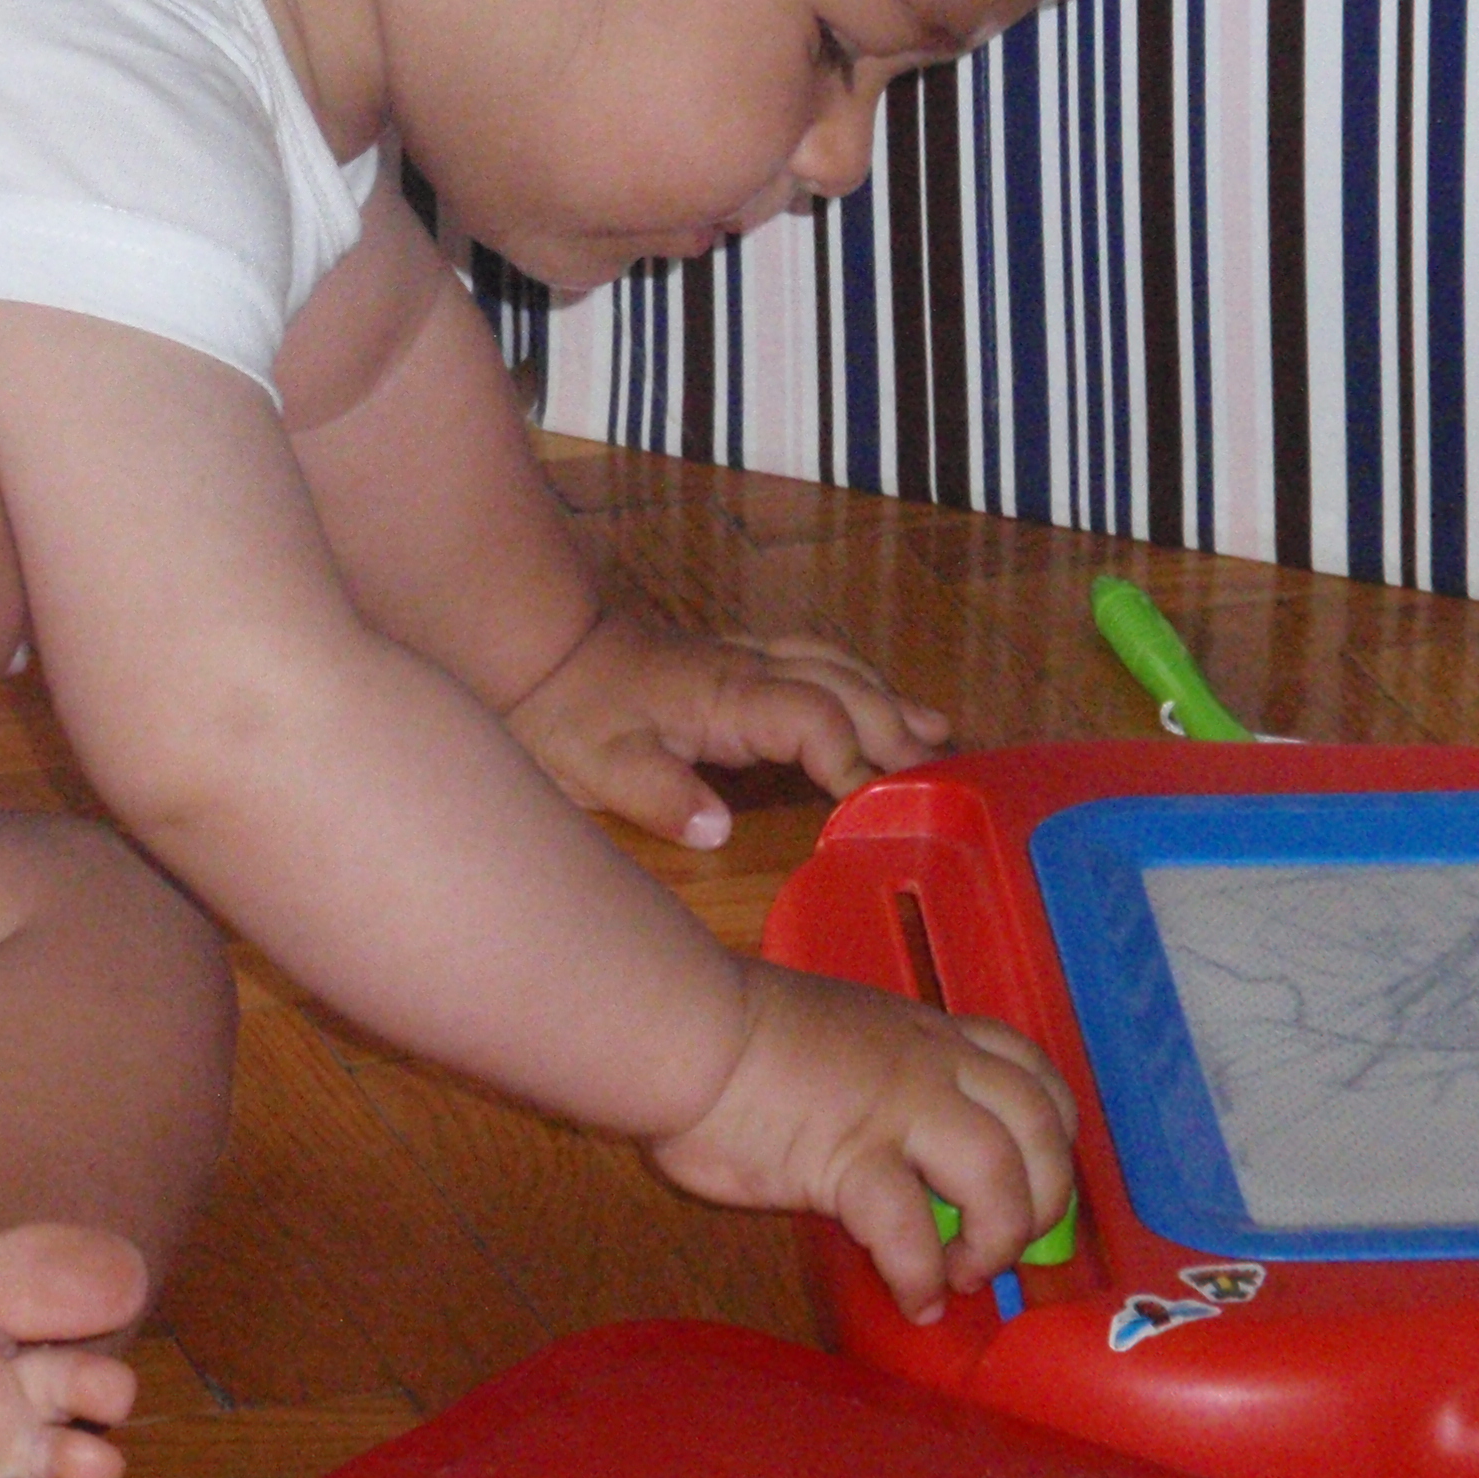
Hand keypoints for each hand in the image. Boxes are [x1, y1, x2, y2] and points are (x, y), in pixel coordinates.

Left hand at [500, 610, 948, 847]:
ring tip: (938, 736)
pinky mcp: (733, 660)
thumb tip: (719, 828)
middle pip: (845, 691)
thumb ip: (661, 797)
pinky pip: (815, 663)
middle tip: (944, 779)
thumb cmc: (566, 713)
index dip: (852, 760)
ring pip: (836, 668)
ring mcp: (743, 659)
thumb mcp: (599, 767)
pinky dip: (858, 682)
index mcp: (727, 697)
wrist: (534, 648)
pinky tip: (876, 699)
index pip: (815, 721)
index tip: (879, 807)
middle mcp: (748, 670)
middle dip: (896, 732)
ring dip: (888, 700)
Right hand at [651, 961, 1074, 1323]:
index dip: (1054, 1130)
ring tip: (962, 1274)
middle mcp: (927, 1065)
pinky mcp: (849, 1161)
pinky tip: (911, 1298)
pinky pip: (912, 1232)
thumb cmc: (730, 1030)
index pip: (1030, 1070)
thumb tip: (878, 1130)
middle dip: (1045, 1198)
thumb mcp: (834, 1033)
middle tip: (1006, 1242)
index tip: (1036, 1173)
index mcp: (922, 1033)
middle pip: (1040, 1126)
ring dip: (997, 1239)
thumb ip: (873, 1074)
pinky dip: (922, 1276)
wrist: (678, 1029)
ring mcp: (895, 1110)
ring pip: (1001, 1175)